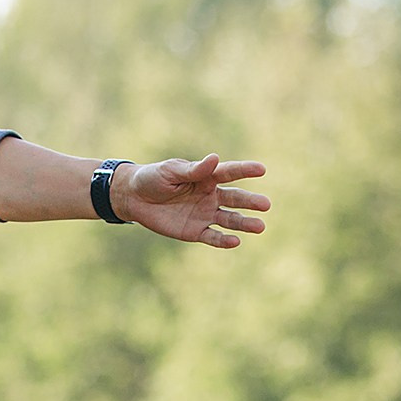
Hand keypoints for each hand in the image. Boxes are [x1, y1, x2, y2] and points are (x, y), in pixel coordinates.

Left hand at [112, 154, 269, 248]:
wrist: (134, 198)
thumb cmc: (153, 178)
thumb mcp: (170, 171)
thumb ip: (193, 170)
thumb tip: (215, 159)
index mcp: (206, 177)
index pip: (229, 173)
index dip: (245, 170)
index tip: (261, 169)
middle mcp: (210, 195)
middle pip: (235, 199)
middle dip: (250, 202)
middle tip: (266, 205)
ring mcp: (204, 214)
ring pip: (229, 219)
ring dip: (244, 223)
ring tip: (260, 226)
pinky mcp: (195, 231)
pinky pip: (213, 236)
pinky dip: (224, 240)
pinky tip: (236, 241)